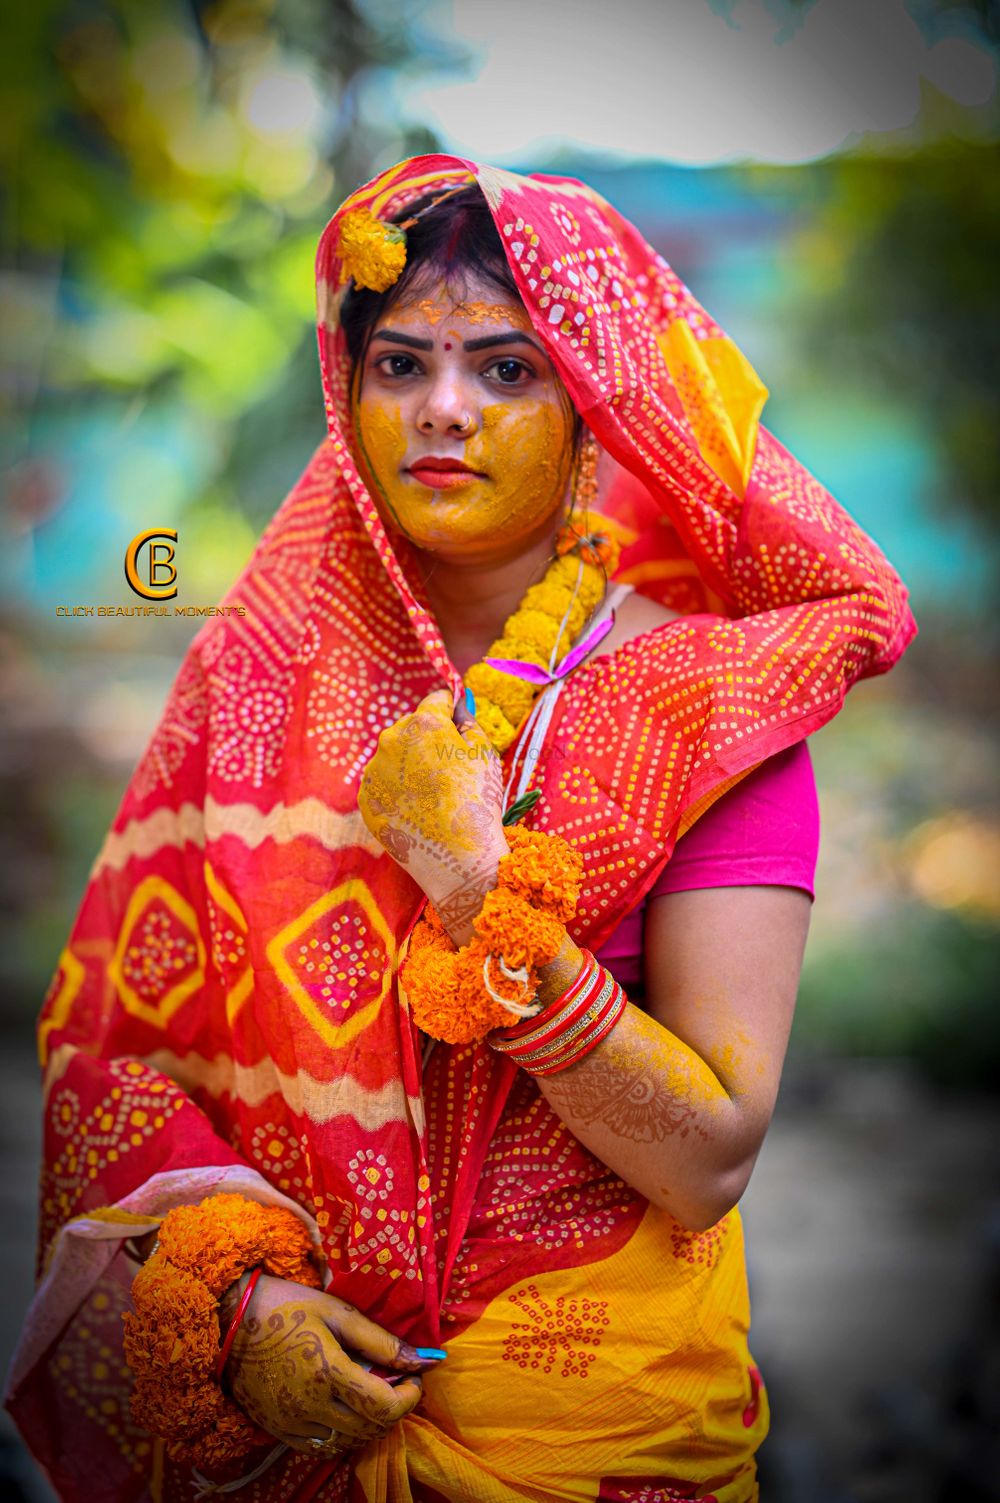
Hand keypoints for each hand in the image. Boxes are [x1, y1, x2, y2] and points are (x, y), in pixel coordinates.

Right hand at [222, 1274, 433, 1458]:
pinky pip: (321, 1447)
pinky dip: (343, 1435)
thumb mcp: (337, 1313)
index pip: (385, 1407)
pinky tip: (345, 1410)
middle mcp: (310, 1407)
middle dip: (395, 1409)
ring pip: (348, 1443)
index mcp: (328, 1374)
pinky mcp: (278, 1430)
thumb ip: (381, 1340)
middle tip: (399, 1383)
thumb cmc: (286, 1306)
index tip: (415, 1377)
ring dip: (371, 1425)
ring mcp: (292, 1423)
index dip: (410, 1397)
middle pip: (370, 1429)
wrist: (229, 1320)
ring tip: (373, 1394)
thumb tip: (424, 1359)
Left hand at [358, 689, 507, 939]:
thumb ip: (467, 721)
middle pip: (412, 729)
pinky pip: (384, 786)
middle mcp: (389, 742)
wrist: (457, 858)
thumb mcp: (484, 753)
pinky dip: (399, 792)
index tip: (460, 725)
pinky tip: (419, 810)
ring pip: (395, 758)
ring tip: (435, 796)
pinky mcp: (366, 801)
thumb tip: (456, 705)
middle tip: (451, 771)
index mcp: (421, 724)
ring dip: (411, 767)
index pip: (436, 701)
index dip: (452, 712)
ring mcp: (373, 773)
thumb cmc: (477, 801)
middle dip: (429, 741)